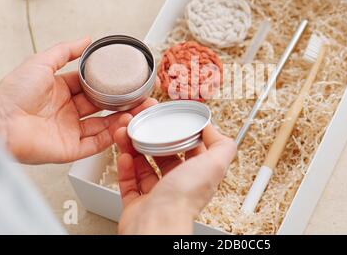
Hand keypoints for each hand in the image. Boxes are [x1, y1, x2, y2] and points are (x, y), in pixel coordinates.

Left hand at [0, 38, 151, 163]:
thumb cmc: (12, 94)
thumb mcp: (40, 63)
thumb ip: (65, 50)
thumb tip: (87, 39)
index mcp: (60, 92)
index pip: (91, 87)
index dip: (109, 85)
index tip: (127, 81)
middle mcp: (67, 112)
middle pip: (102, 107)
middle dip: (123, 103)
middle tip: (142, 96)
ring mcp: (69, 131)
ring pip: (104, 125)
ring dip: (123, 118)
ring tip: (140, 109)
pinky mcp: (70, 150)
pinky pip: (96, 143)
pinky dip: (112, 135)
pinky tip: (125, 124)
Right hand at [115, 123, 236, 234]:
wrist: (156, 224)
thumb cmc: (184, 198)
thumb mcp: (214, 164)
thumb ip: (221, 145)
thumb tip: (213, 129)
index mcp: (197, 177)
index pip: (192, 152)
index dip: (182, 135)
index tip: (171, 122)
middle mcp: (178, 187)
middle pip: (165, 158)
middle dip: (153, 140)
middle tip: (143, 126)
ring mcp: (157, 197)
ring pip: (145, 168)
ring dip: (135, 149)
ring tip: (127, 135)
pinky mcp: (138, 205)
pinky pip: (130, 183)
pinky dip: (126, 168)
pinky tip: (124, 155)